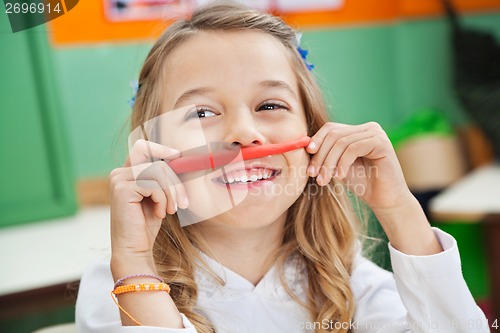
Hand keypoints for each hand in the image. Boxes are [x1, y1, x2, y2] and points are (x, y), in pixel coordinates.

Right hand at [109, 139, 188, 262]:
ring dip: (171, 193)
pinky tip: (160, 214)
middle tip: (182, 202)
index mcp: (126, 173)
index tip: (178, 155)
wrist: (134, 249)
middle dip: (175, 182)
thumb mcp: (157, 196)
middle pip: (158, 162)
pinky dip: (163, 200)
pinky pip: (154, 185)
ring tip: (171, 210)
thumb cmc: (146, 224)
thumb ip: (162, 177)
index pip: (142, 147)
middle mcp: (119, 173)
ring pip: (158, 172)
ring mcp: (118, 180)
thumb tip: (179, 157)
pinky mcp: (122, 189)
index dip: (161, 148)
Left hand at [306, 122, 410, 210]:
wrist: (384, 199)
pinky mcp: (382, 142)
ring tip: (324, 180)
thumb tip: (303, 144)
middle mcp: (368, 128)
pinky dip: (342, 163)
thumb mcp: (338, 165)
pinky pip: (353, 148)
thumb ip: (326, 153)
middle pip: (334, 135)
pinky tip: (339, 177)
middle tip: (313, 174)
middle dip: (320, 156)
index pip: (330, 128)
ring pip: (341, 142)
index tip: (307, 155)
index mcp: (357, 130)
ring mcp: (376, 133)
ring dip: (329, 163)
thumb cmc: (361, 182)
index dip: (316, 140)